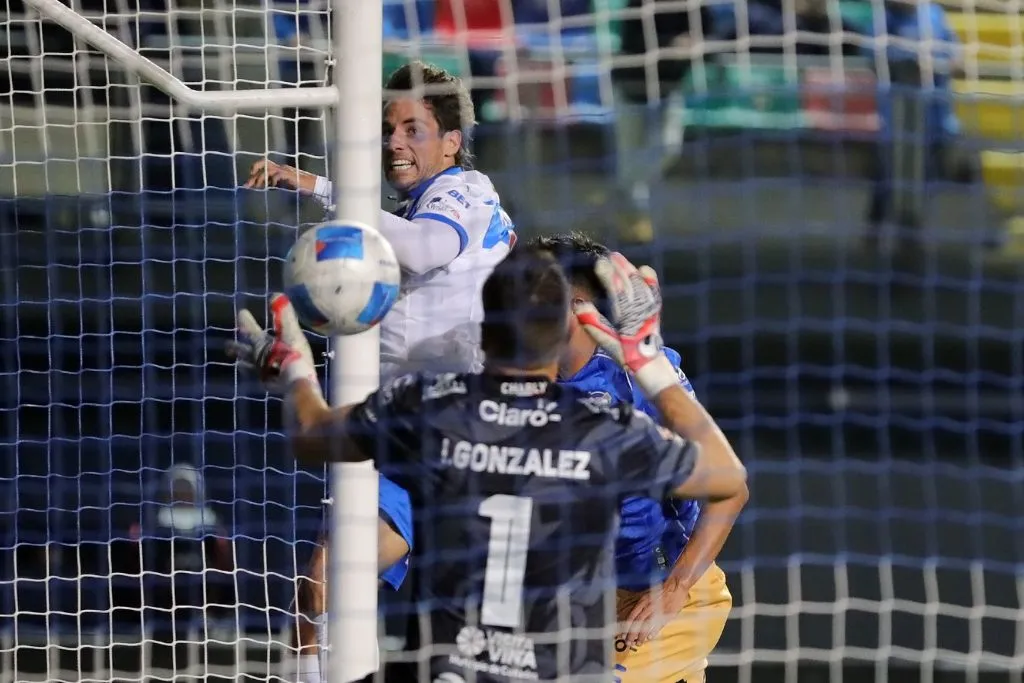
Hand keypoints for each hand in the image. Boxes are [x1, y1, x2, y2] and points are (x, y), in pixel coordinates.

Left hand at [226, 293, 317, 391]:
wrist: (296, 380)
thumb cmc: (293, 354)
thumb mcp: (291, 332)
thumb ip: (284, 315)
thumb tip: (275, 295)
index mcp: (261, 344)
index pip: (250, 330)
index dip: (246, 321)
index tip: (241, 312)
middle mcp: (257, 357)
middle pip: (244, 350)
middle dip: (236, 346)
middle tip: (226, 345)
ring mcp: (261, 372)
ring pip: (249, 366)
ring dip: (243, 362)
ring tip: (238, 364)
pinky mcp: (268, 384)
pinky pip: (258, 378)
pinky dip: (256, 375)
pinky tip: (258, 379)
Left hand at [245, 159, 317, 192]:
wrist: (314, 186)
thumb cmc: (302, 187)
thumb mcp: (285, 186)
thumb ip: (276, 185)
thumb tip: (266, 188)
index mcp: (280, 169)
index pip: (264, 166)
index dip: (255, 172)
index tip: (249, 182)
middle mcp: (281, 167)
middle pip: (264, 163)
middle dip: (254, 172)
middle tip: (249, 184)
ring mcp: (285, 170)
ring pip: (268, 169)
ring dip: (261, 178)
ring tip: (259, 187)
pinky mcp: (289, 174)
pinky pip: (277, 174)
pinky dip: (272, 180)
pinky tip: (272, 187)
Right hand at [574, 252, 677, 396]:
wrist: (650, 367)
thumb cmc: (627, 357)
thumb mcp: (607, 343)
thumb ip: (594, 324)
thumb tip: (578, 304)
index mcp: (627, 317)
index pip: (617, 292)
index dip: (609, 276)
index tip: (600, 262)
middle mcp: (640, 310)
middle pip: (629, 284)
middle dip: (619, 268)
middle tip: (609, 256)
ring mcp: (649, 310)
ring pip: (640, 286)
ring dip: (630, 271)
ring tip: (621, 259)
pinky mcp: (655, 312)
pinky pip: (652, 292)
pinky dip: (648, 280)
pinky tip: (645, 270)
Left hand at [618, 580, 690, 648]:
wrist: (675, 587)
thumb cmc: (661, 591)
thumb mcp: (648, 596)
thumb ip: (642, 607)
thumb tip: (635, 618)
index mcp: (643, 601)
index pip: (632, 616)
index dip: (627, 626)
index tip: (623, 634)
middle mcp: (648, 607)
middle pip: (637, 622)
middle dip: (632, 634)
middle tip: (628, 642)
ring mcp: (657, 611)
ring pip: (646, 625)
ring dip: (641, 635)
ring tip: (638, 643)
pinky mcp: (666, 615)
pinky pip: (658, 625)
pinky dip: (653, 632)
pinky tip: (650, 638)